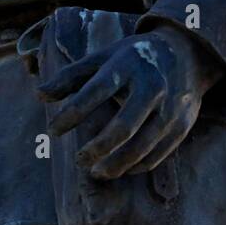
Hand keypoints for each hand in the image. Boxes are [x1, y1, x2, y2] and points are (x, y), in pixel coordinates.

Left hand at [37, 24, 220, 179]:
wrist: (186, 54)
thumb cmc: (133, 58)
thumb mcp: (103, 58)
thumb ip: (70, 77)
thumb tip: (39, 95)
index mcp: (126, 65)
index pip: (94, 91)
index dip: (71, 114)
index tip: (53, 131)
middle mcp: (151, 85)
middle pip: (123, 127)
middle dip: (98, 148)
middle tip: (79, 159)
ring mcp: (170, 107)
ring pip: (142, 146)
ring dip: (117, 164)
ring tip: (96, 171)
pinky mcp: (182, 124)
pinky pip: (158, 153)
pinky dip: (137, 165)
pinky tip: (120, 168)